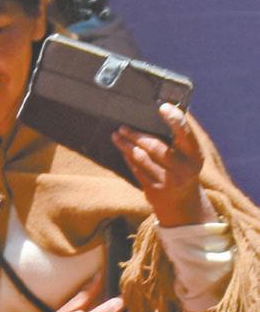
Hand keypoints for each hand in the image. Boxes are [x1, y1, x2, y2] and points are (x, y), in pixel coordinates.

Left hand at [113, 104, 209, 227]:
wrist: (182, 204)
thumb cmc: (184, 170)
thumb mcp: (189, 156)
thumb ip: (180, 140)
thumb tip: (167, 112)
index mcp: (195, 155)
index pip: (185, 134)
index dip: (175, 120)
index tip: (163, 107)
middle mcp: (183, 168)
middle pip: (156, 147)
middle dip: (137, 135)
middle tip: (124, 126)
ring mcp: (168, 181)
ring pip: (142, 159)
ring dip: (127, 146)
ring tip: (117, 135)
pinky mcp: (153, 190)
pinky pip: (137, 170)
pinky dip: (128, 158)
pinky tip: (122, 150)